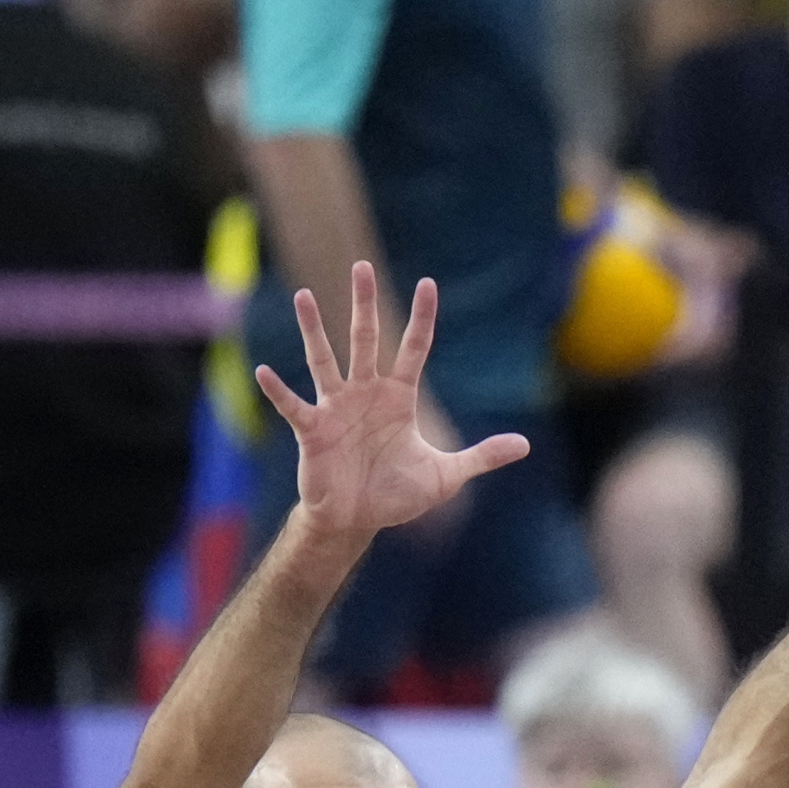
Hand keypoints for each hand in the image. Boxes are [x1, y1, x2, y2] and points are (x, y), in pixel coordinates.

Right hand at [256, 263, 528, 551]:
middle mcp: (366, 393)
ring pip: (324, 360)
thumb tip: (524, 446)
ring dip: (314, 330)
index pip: (413, 349)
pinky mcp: (312, 431)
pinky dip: (279, 390)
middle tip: (361, 266)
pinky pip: (293, 405)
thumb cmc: (397, 494)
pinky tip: (264, 371)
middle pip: (366, 339)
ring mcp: (336, 408)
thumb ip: (482, 456)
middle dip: (364, 304)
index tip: (427, 284)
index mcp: (398, 398)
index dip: (422, 319)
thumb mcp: (447, 476)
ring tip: (304, 296)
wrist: (358, 521)